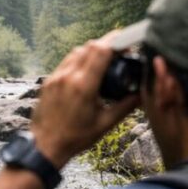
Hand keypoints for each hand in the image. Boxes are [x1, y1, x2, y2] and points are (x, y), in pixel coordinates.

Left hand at [31, 35, 139, 167]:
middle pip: (90, 46)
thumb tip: (142, 94)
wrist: (45, 146)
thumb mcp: (104, 124)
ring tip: (103, 61)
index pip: (101, 51)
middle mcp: (68, 77)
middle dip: (106, 44)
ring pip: (76, 51)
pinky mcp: (48, 81)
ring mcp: (56, 77)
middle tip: (118, 52)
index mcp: (83, 86)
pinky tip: (86, 71)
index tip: (126, 43)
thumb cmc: (75, 138)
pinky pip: (66, 62)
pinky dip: (79, 60)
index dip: (116, 42)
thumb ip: (125, 106)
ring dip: (92, 51)